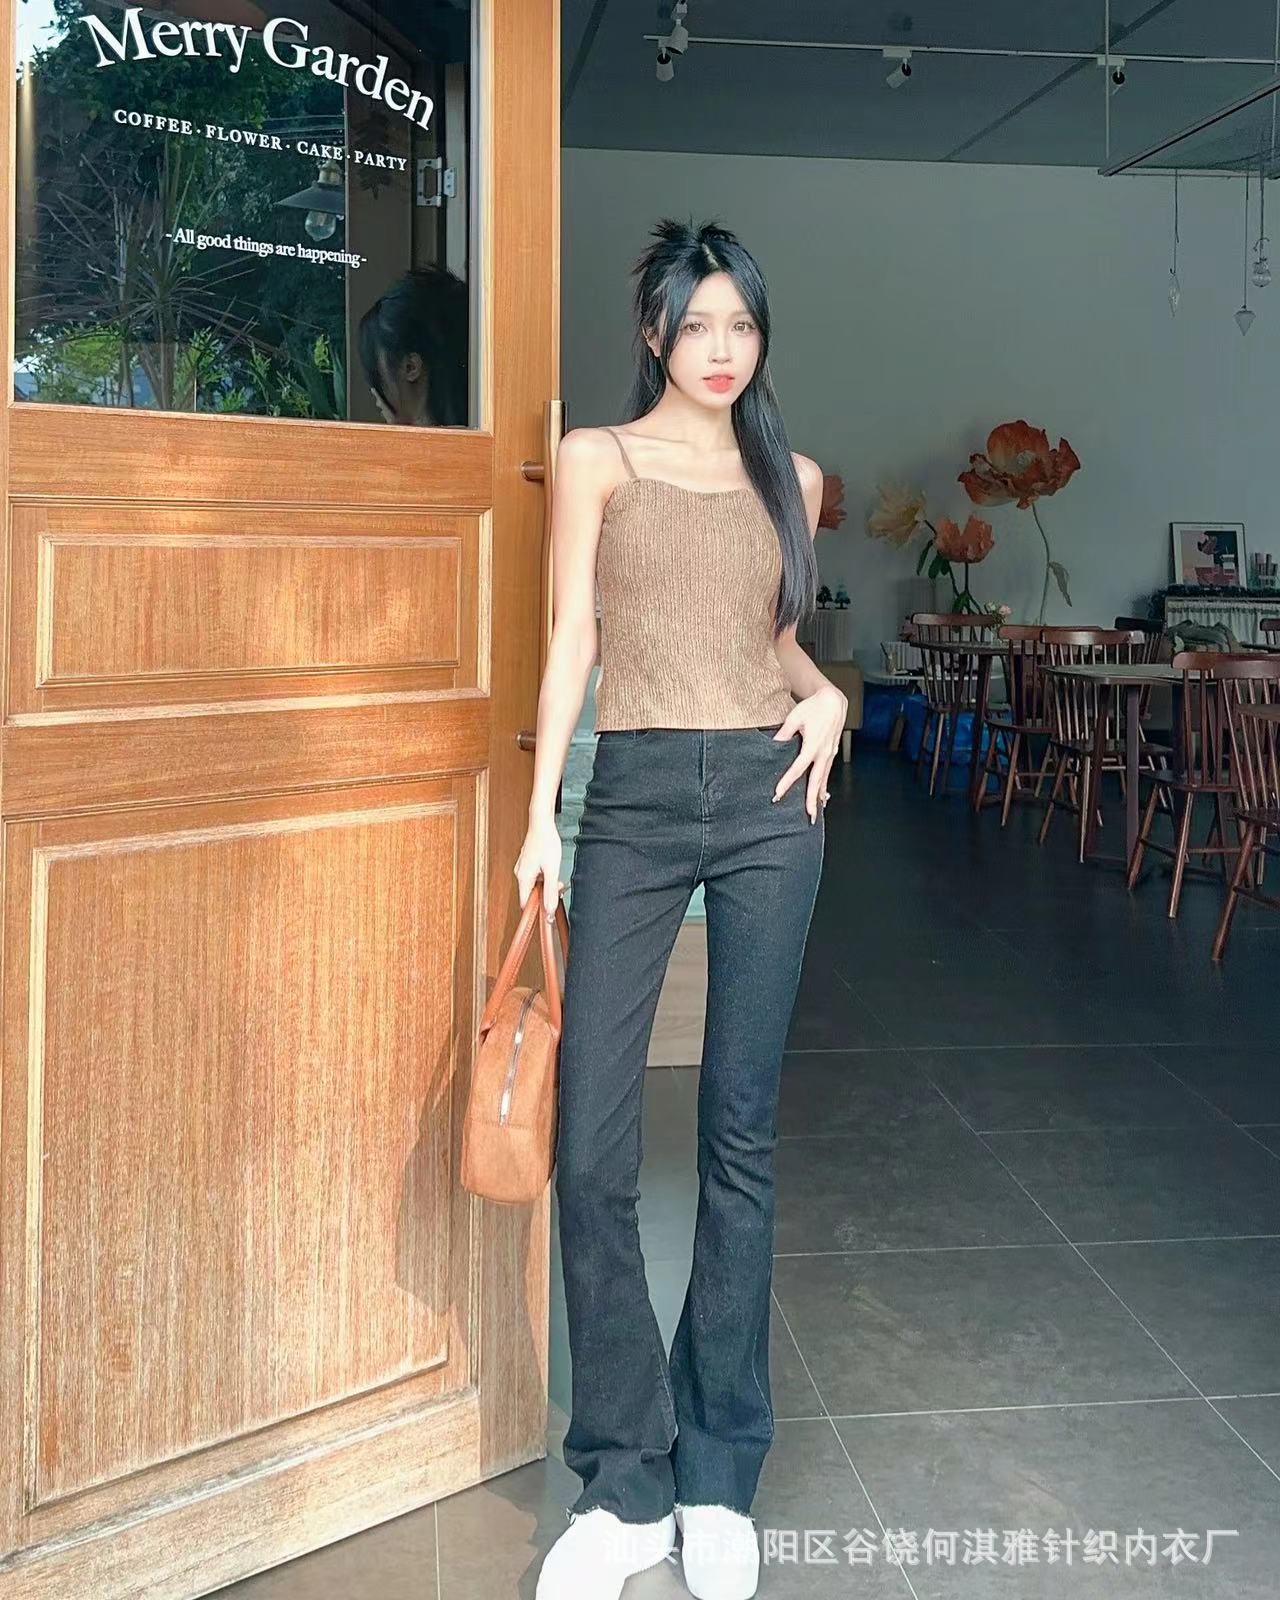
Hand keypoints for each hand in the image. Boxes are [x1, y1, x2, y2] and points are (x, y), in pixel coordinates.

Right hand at [515, 815, 564, 918]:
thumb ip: (550, 891)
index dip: (536, 911)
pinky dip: (544, 877)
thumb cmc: (546, 842)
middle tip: (559, 888)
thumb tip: (549, 909)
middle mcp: (520, 873)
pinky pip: (534, 876)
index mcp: (523, 877)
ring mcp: (522, 867)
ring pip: (534, 885)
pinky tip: (552, 869)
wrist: (541, 822)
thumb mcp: (552, 869)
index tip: (548, 913)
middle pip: (531, 894)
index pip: (525, 904)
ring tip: (557, 876)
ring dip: (546, 885)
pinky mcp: (527, 862)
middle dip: (545, 895)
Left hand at [770, 684, 845, 821]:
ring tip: (815, 811)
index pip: (798, 768)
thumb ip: (784, 733)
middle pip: (816, 781)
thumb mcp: (795, 717)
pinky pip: (828, 773)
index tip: (778, 793)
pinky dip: (825, 786)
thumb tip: (773, 744)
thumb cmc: (815, 707)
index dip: (788, 782)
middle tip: (808, 816)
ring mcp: (829, 754)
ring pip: (824, 780)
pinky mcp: (831, 753)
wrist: (834, 701)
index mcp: (813, 745)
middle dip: (811, 800)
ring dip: (819, 796)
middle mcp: (823, 753)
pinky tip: (823, 795)